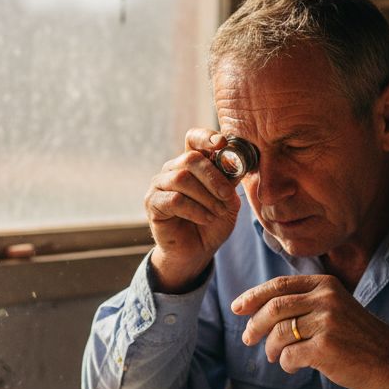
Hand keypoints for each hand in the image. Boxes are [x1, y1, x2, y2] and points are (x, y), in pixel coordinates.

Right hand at [145, 129, 241, 292]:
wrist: (197, 251)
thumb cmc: (212, 223)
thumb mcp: (228, 201)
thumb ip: (230, 182)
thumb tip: (236, 165)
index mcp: (191, 163)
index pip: (193, 139)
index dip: (205, 137)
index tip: (221, 143)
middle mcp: (172, 169)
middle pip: (190, 158)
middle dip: (213, 176)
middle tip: (226, 194)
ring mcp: (159, 185)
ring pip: (182, 179)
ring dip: (205, 197)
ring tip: (217, 212)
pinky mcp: (152, 204)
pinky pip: (174, 200)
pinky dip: (195, 210)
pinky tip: (205, 218)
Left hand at [231, 275, 388, 388]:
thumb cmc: (355, 335)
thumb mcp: (333, 305)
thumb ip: (303, 301)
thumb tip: (256, 308)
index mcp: (324, 285)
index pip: (278, 286)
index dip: (253, 296)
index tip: (237, 308)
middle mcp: (326, 300)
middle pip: (273, 308)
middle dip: (255, 325)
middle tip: (248, 338)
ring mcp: (326, 323)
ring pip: (278, 333)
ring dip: (270, 348)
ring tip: (275, 356)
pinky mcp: (326, 348)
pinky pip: (289, 355)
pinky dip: (285, 364)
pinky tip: (293, 366)